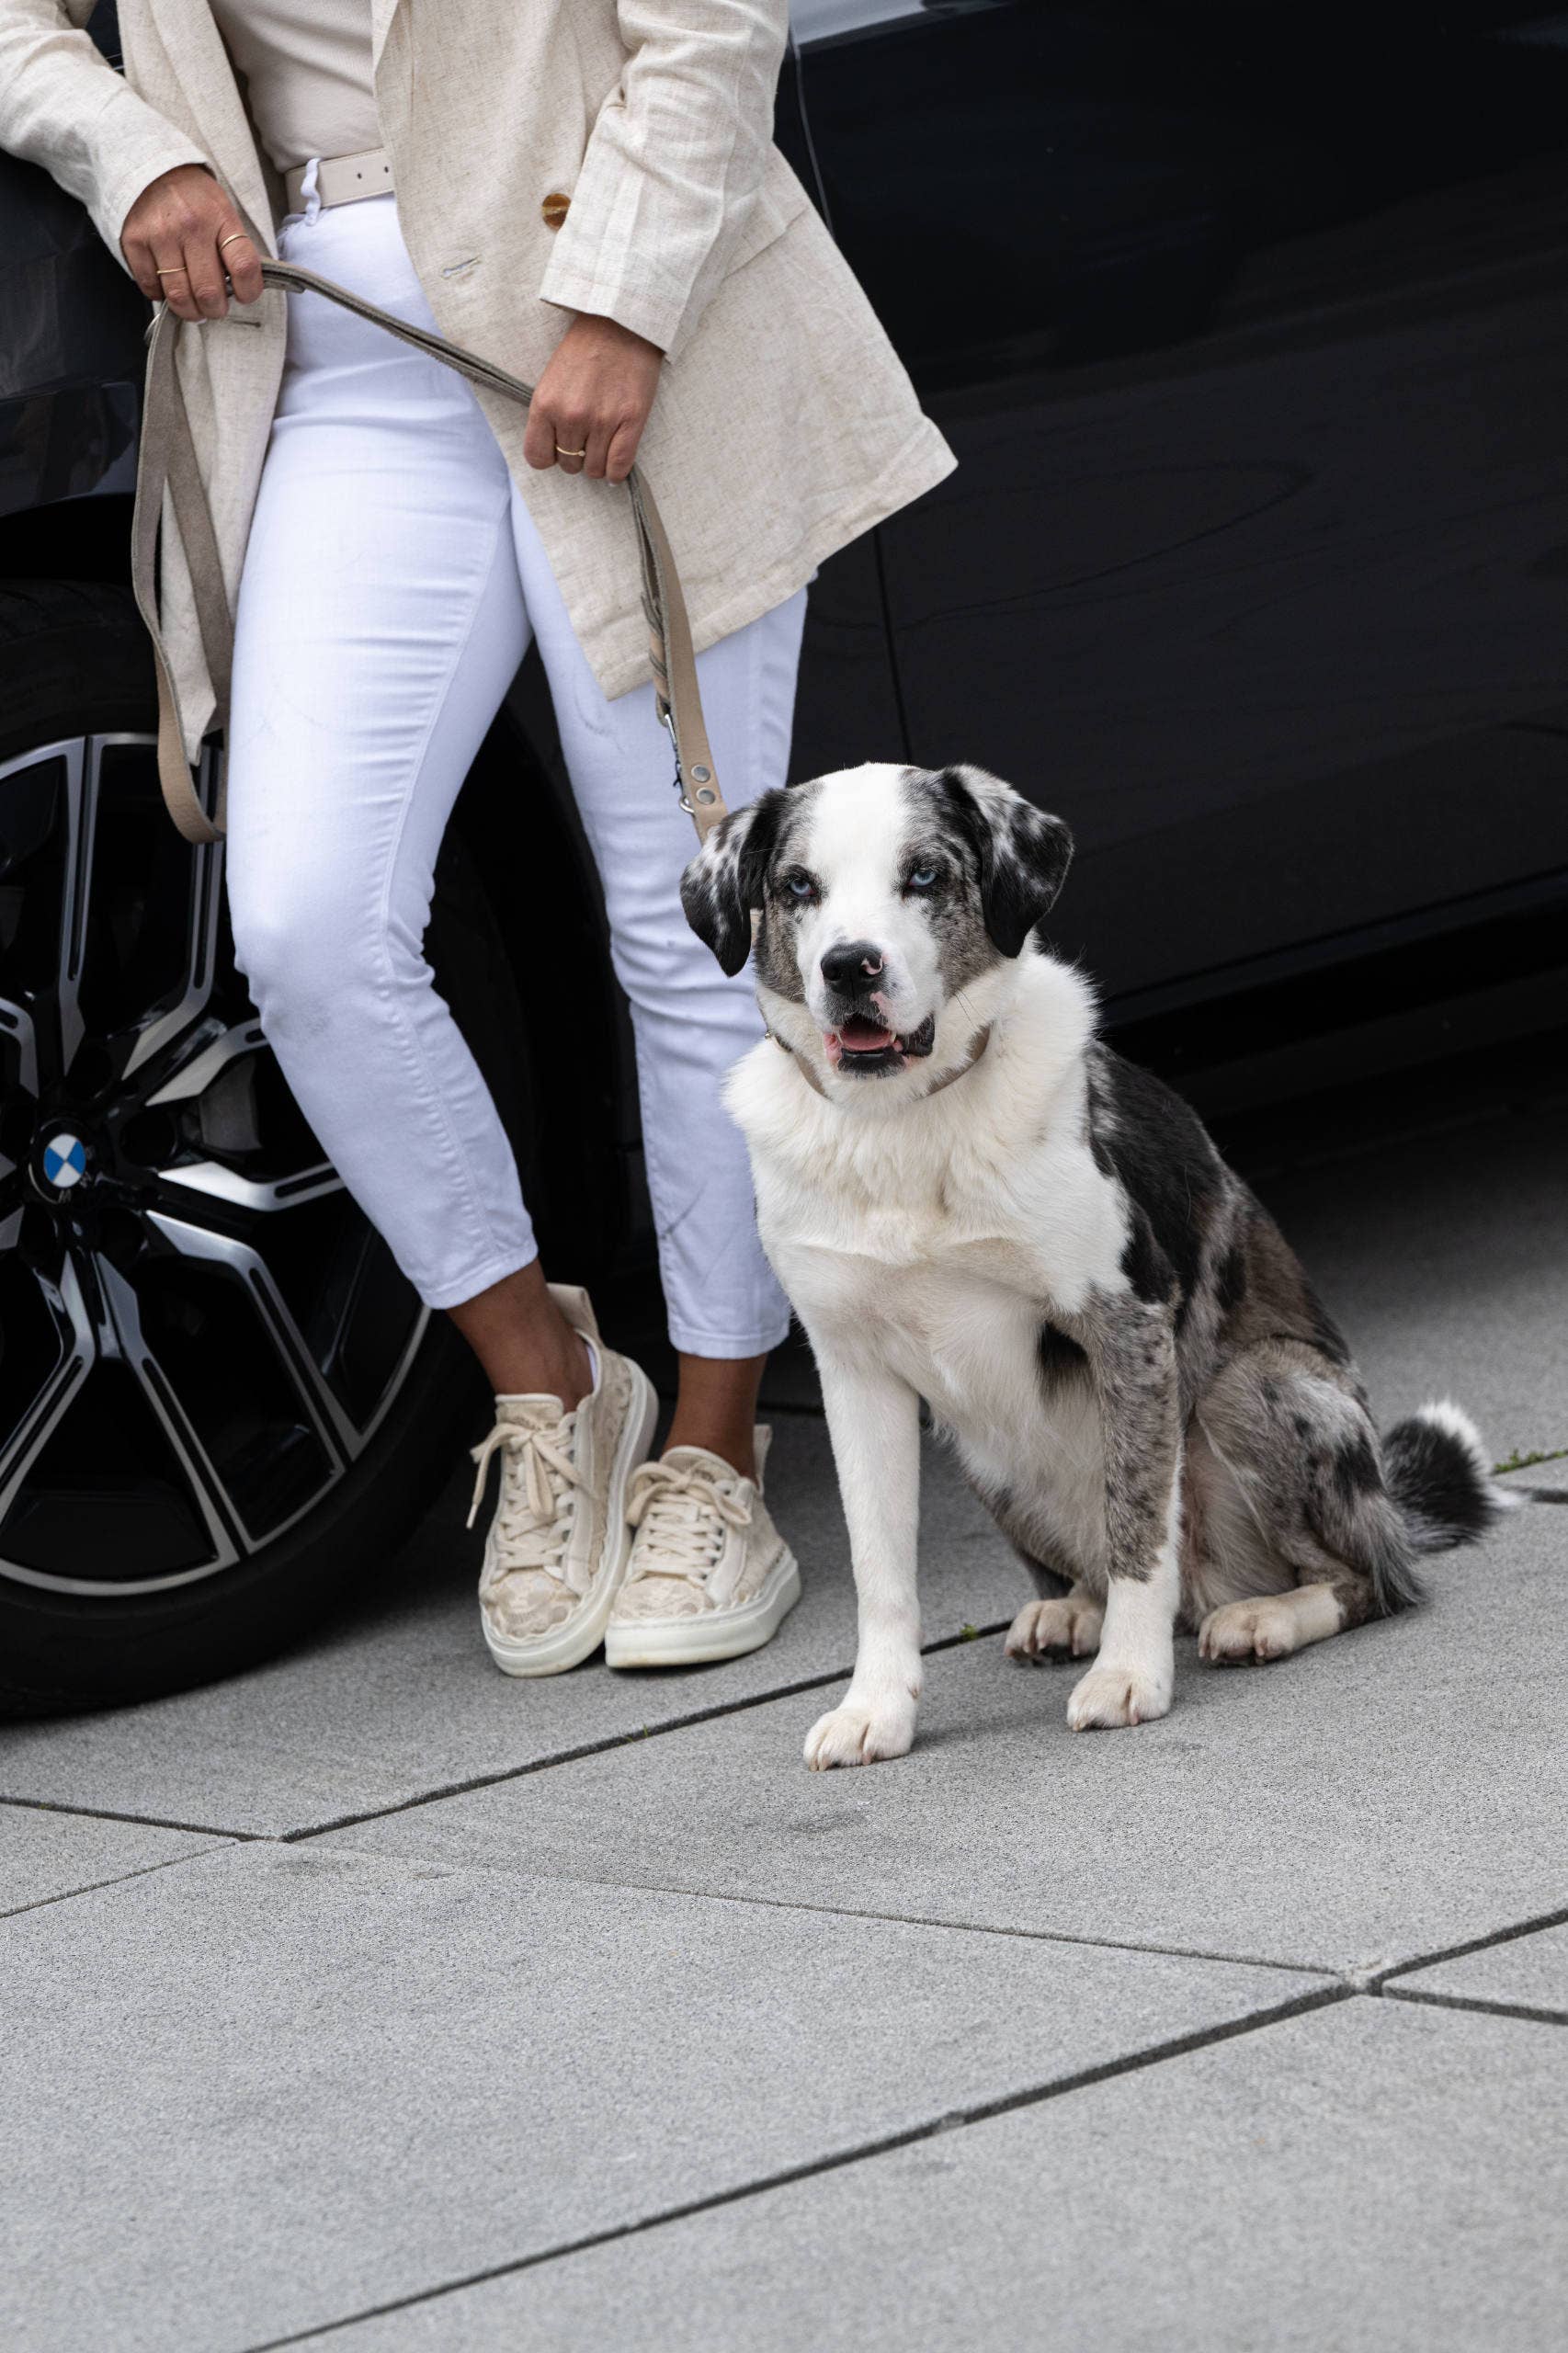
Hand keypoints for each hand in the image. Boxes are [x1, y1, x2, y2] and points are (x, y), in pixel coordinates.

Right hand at [121, 163, 262, 322]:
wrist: (151, 166)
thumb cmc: (194, 196)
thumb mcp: (223, 210)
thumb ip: (233, 246)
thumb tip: (237, 289)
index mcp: (221, 217)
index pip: (244, 267)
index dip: (249, 292)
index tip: (243, 296)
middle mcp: (191, 226)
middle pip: (208, 291)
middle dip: (215, 311)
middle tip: (214, 308)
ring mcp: (160, 234)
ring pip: (179, 295)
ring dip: (189, 311)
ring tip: (194, 307)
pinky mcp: (134, 240)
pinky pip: (150, 286)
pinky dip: (160, 295)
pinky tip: (168, 286)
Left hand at [523, 312, 662, 482]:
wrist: (620, 324)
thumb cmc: (585, 349)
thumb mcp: (552, 379)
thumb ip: (549, 415)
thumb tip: (555, 452)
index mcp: (546, 404)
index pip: (537, 457)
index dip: (548, 457)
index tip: (557, 449)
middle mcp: (571, 416)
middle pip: (569, 465)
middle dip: (576, 457)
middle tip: (585, 439)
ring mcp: (602, 420)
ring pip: (594, 470)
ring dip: (597, 463)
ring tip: (602, 446)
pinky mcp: (631, 421)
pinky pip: (619, 466)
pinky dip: (616, 473)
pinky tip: (615, 468)